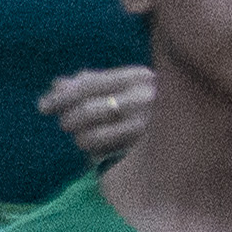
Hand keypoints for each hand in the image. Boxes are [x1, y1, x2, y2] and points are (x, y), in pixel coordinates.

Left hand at [37, 65, 156, 162]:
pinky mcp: (143, 152)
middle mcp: (144, 99)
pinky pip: (102, 155)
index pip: (88, 86)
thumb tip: (57, 84)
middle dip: (69, 120)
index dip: (60, 97)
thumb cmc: (153, 102)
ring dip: (81, 138)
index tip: (43, 106)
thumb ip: (93, 82)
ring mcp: (145, 128)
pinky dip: (95, 153)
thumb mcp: (128, 84)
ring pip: (90, 137)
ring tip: (88, 136)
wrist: (189, 124)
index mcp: (138, 77)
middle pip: (85, 111)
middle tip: (68, 123)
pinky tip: (102, 148)